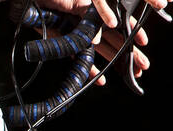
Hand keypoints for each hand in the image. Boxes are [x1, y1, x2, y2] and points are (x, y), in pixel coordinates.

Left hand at [33, 0, 168, 85]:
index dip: (132, 33)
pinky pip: (80, 60)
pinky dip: (89, 71)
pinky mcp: (66, 44)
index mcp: (96, 9)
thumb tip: (98, 39)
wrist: (29, 3)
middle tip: (142, 66)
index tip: (143, 44)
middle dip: (129, 53)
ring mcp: (79, 34)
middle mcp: (90, 22)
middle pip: (115, 40)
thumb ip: (94, 14)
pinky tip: (101, 80)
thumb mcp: (80, 0)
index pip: (121, 21)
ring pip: (102, 51)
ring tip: (130, 73)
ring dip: (115, 63)